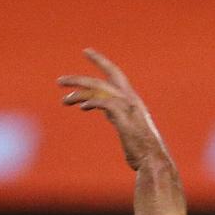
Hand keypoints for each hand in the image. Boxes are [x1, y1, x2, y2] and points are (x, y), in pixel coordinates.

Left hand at [57, 49, 169, 170]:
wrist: (154, 162)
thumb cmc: (142, 152)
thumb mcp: (127, 128)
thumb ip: (117, 116)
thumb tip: (105, 111)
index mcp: (133, 101)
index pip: (115, 74)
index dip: (101, 61)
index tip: (87, 52)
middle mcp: (131, 100)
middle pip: (102, 79)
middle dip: (80, 78)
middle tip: (59, 81)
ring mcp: (129, 108)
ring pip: (99, 90)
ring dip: (79, 92)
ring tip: (63, 100)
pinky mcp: (125, 118)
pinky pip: (104, 102)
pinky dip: (91, 102)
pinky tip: (82, 107)